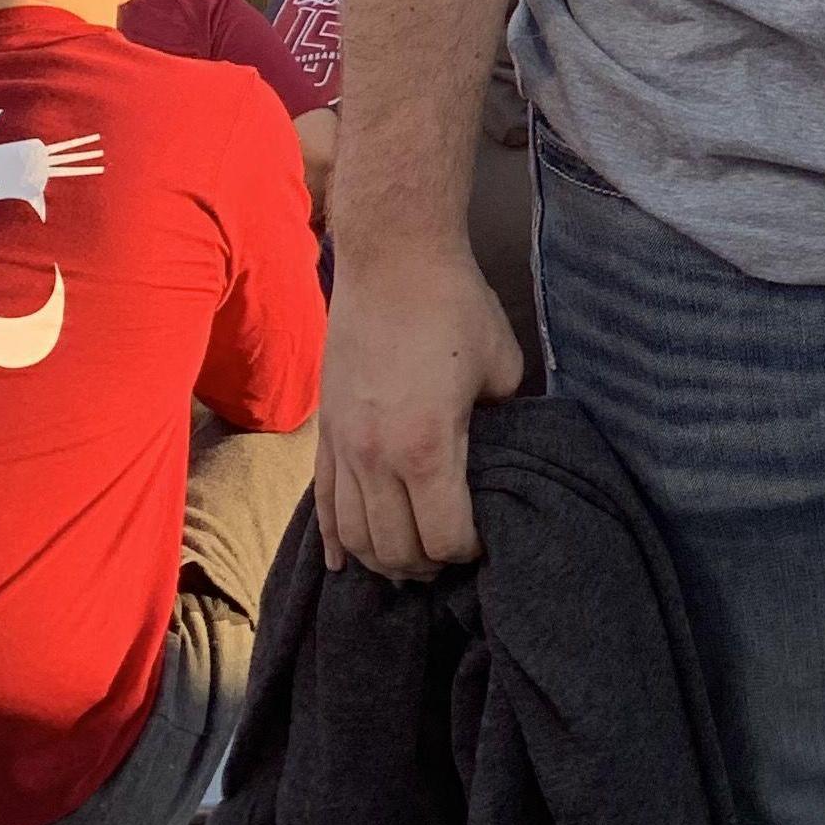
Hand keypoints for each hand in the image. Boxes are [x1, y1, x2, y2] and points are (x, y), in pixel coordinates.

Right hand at [316, 244, 524, 578]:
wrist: (392, 258)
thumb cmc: (453, 304)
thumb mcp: (501, 363)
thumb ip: (499, 416)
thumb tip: (495, 442)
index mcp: (427, 447)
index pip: (443, 535)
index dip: (466, 550)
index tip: (482, 543)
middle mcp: (376, 458)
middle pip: (395, 548)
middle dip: (426, 566)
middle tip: (450, 559)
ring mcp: (344, 447)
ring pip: (355, 534)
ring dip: (383, 560)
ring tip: (410, 566)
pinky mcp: (325, 431)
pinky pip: (323, 502)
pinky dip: (334, 539)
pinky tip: (344, 563)